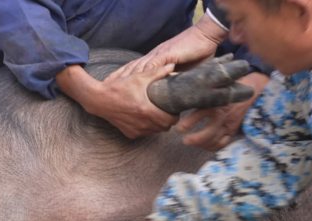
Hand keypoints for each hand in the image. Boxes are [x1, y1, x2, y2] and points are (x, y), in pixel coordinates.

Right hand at [57, 64, 178, 138]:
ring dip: (158, 125)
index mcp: (147, 111)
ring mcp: (136, 130)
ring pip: (155, 132)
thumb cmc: (119, 87)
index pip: (170, 120)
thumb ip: (158, 72)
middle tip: (166, 110)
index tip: (173, 108)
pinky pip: (144, 134)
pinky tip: (143, 118)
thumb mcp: (139, 77)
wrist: (99, 100)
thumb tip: (172, 65)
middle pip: (165, 128)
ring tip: (156, 114)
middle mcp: (142, 124)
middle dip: (168, 120)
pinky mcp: (129, 134)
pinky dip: (147, 128)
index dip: (175, 115)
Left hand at [108, 12, 226, 79]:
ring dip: (127, 76)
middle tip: (105, 87)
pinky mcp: (168, 55)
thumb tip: (169, 93)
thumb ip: (172, 79)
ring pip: (139, 67)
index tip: (111, 86)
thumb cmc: (196, 53)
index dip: (122, 78)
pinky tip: (135, 79)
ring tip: (115, 85)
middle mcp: (154, 57)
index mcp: (155, 60)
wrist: (206, 37)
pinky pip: (153, 64)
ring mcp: (160, 56)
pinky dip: (144, 72)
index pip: (135, 70)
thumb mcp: (181, 70)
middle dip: (118, 78)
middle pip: (132, 69)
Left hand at [176, 72, 269, 150]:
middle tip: (185, 140)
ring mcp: (229, 124)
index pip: (201, 114)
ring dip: (201, 144)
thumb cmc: (230, 85)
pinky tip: (204, 145)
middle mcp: (223, 115)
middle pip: (209, 133)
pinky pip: (223, 143)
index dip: (189, 123)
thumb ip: (202, 92)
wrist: (253, 89)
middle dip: (196, 139)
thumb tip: (183, 94)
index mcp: (217, 102)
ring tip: (191, 142)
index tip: (179, 128)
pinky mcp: (233, 129)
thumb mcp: (217, 85)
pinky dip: (212, 146)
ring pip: (215, 140)